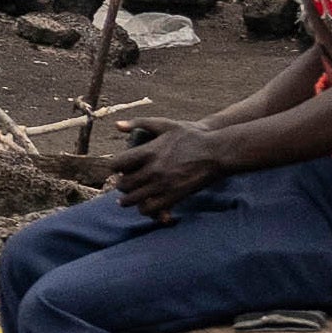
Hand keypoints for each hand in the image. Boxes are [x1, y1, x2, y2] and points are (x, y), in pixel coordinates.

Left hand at [122, 120, 237, 219]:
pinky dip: (145, 209)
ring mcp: (163, 185)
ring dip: (128, 200)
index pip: (118, 164)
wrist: (216, 152)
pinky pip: (151, 209)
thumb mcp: (166, 124)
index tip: (118, 169)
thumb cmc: (192, 136)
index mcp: (148, 152)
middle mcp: (153, 170)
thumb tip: (117, 125)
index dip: (115, 168)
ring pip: (134, 199)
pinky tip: (145, 205)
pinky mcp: (174, 196)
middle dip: (121, 185)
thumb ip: (140, 123)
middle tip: (124, 185)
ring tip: (128, 199)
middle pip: (124, 184)